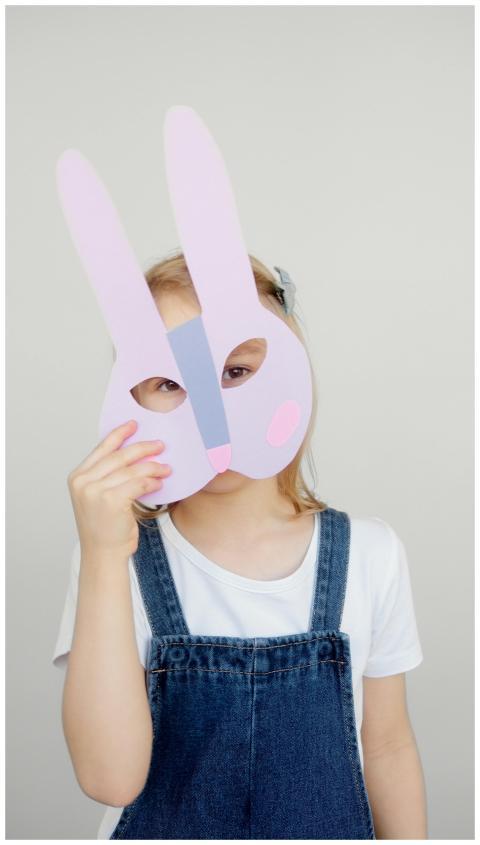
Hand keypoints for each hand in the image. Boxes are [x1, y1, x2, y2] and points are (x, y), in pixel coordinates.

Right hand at [67, 420, 170, 559]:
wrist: (103, 554)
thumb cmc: (105, 527)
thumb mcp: (99, 497)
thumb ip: (108, 476)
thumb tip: (134, 454)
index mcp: (78, 477)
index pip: (101, 449)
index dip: (119, 434)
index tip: (133, 424)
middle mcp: (83, 482)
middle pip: (119, 456)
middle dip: (142, 448)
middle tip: (160, 445)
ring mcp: (95, 491)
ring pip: (131, 470)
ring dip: (152, 467)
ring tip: (166, 468)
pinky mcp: (110, 500)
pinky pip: (138, 483)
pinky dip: (151, 482)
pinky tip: (159, 483)